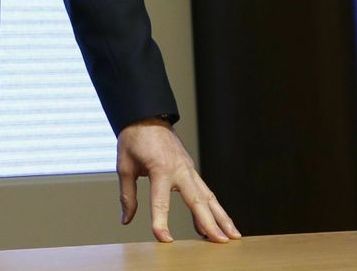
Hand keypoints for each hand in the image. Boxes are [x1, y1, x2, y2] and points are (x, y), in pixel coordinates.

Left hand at [116, 118, 238, 242]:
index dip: (161, 222)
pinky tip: (214, 224)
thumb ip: (127, 195)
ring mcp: (188, 168)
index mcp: (160, 168)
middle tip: (222, 241)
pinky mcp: (190, 169)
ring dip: (221, 217)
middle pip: (197, 200)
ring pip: (208, 196)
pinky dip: (211, 208)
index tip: (165, 239)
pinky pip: (204, 191)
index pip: (160, 201)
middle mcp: (179, 169)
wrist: (146, 115)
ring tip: (232, 235)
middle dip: (210, 223)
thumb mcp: (124, 165)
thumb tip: (126, 219)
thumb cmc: (134, 138)